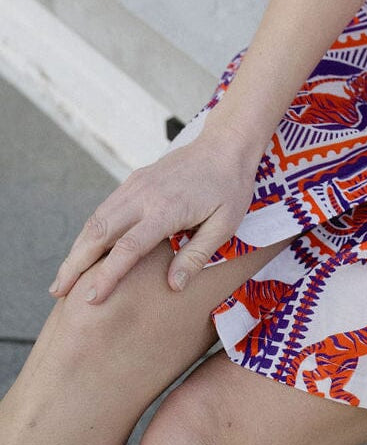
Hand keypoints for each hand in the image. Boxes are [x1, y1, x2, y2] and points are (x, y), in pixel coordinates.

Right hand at [48, 129, 260, 304]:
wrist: (225, 145)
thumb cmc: (230, 187)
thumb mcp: (225, 224)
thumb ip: (197, 255)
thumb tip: (173, 286)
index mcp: (166, 209)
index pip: (128, 247)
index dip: (107, 275)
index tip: (91, 299)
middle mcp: (144, 195)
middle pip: (98, 232)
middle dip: (75, 264)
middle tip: (58, 292)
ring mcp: (136, 185)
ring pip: (96, 219)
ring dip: (77, 248)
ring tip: (64, 277)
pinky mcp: (134, 180)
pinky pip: (105, 208)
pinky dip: (89, 232)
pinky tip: (84, 251)